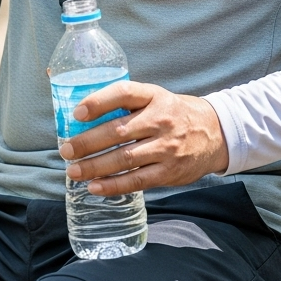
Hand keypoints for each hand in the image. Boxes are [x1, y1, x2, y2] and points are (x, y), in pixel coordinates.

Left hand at [58, 82, 229, 194]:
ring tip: (73, 171)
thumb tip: (83, 114)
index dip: (98, 102)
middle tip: (65, 150)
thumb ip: (126, 103)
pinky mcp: (170, 172)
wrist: (215, 133)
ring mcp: (166, 147)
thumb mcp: (154, 97)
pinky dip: (114, 185)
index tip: (77, 114)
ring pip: (125, 158)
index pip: (123, 93)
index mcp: (153, 96)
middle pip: (118, 131)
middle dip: (88, 142)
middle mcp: (160, 120)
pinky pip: (138, 180)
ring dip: (95, 166)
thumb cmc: (172, 113)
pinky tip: (95, 187)